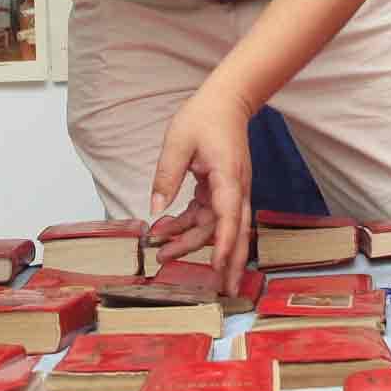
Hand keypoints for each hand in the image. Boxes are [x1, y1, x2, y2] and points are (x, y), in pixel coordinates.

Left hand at [146, 85, 254, 295]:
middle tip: (222, 290)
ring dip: (194, 243)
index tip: (219, 265)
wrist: (227, 101)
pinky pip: (209, 215)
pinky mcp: (223, 189)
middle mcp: (236, 187)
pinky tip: (167, 230)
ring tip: (164, 255)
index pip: (228, 215)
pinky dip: (190, 226)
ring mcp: (232, 189)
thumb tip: (155, 210)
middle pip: (236, 232)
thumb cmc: (204, 117)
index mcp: (228, 176)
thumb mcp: (177, 142)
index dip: (224, 243)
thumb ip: (166, 175)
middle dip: (230, 262)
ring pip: (218, 227)